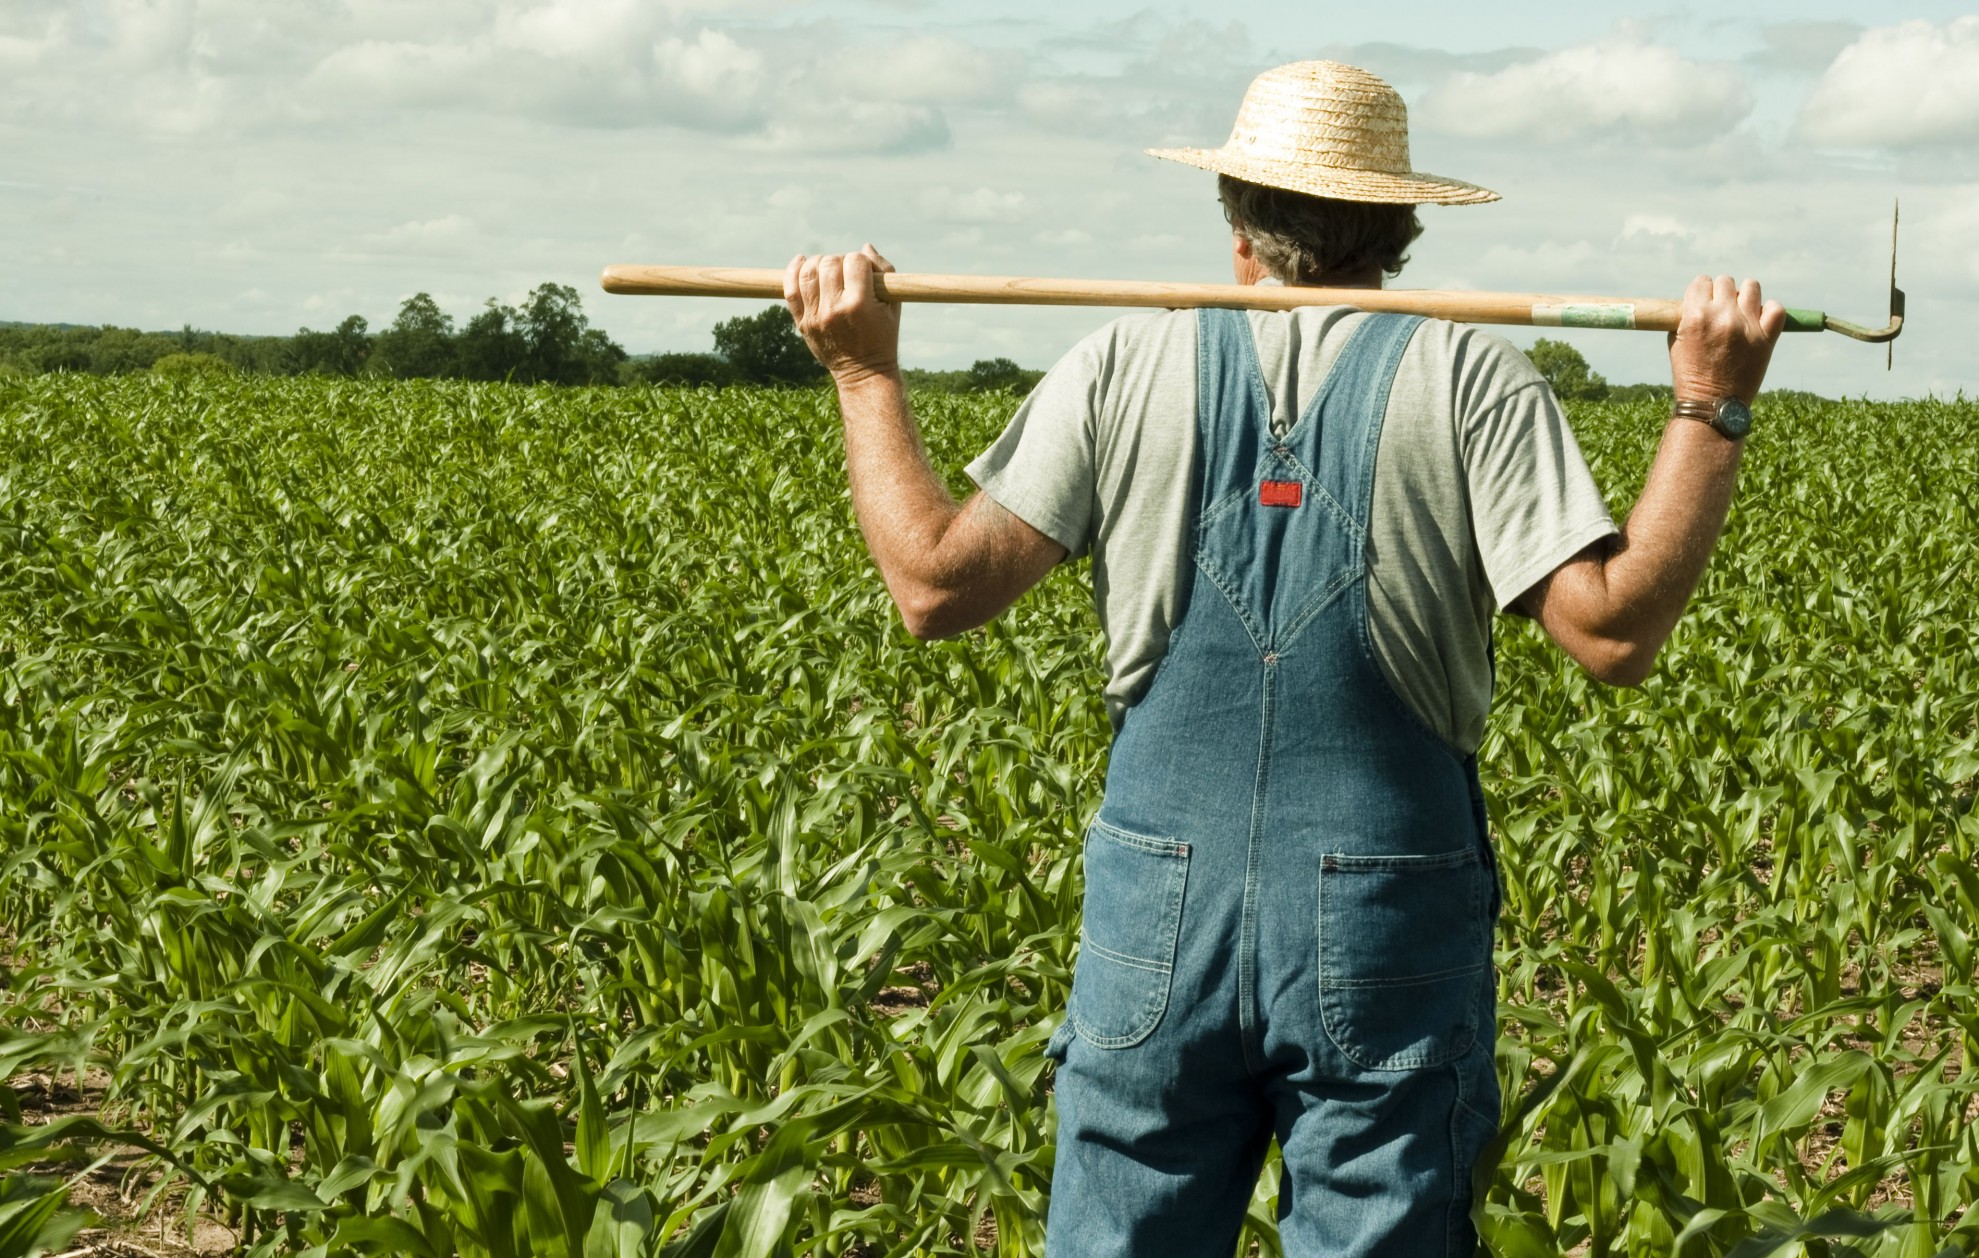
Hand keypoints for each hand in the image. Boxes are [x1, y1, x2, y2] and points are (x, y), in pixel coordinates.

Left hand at [784, 245, 901, 386]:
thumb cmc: (883, 336)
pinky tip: (801, 262)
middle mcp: (835, 309)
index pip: (855, 261)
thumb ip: (884, 272)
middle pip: (829, 262)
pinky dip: (793, 270)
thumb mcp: (893, 306)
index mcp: (860, 304)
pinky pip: (790, 289)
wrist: (864, 373)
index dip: (861, 262)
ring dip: (818, 263)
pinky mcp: (803, 323)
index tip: (864, 273)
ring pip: (807, 272)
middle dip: (840, 261)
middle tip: (847, 274)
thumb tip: (865, 248)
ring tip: (828, 270)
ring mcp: (815, 317)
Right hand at [1667, 274, 1787, 402]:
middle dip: (1721, 293)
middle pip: (1726, 282)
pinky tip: (1759, 319)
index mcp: (1696, 317)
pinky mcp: (1766, 339)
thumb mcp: (1676, 344)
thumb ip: (1686, 317)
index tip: (1703, 301)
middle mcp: (1722, 317)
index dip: (1701, 291)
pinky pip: (1776, 309)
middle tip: (1720, 310)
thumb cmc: (1689, 375)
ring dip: (1745, 296)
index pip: (1702, 282)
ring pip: (1752, 287)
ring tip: (1741, 311)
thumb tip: (1698, 300)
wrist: (1712, 405)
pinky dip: (1768, 310)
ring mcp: (1747, 326)